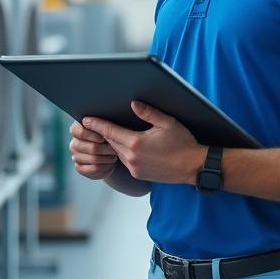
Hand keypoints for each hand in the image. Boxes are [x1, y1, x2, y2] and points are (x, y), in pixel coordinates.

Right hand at [68, 121, 117, 180]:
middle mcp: (74, 143)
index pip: (78, 131)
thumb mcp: (107, 129)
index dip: (92, 135)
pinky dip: (104, 167)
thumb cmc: (110, 137)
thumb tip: (97, 122)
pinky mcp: (80, 168)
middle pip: (90, 147)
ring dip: (107, 158)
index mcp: (77, 129)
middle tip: (114, 149)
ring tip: (114, 156)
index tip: (104, 138)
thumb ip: (102, 125)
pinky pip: (94, 169)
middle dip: (105, 149)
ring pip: (93, 159)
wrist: (112, 153)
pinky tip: (109, 165)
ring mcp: (75, 157)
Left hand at [81, 101, 205, 184]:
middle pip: (111, 142)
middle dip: (105, 133)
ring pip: (117, 152)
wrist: (194, 166)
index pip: (109, 131)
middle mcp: (132, 157)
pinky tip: (129, 146)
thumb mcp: (167, 123)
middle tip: (96, 123)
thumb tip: (133, 103)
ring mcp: (134, 168)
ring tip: (114, 133)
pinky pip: (125, 162)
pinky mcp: (138, 175)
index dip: (96, 124)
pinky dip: (124, 153)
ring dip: (115, 143)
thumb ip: (148, 113)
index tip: (85, 119)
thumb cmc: (183, 143)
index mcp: (136, 142)